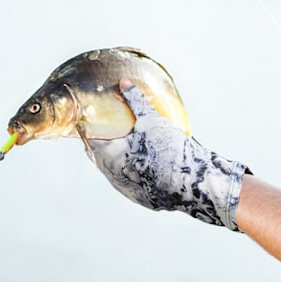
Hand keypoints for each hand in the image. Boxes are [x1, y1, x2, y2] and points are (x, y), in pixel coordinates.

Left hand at [88, 81, 249, 230]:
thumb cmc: (167, 149)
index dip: (92, 126)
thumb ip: (135, 101)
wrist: (191, 181)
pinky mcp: (141, 198)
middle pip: (102, 155)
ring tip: (134, 143)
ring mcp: (126, 190)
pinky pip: (132, 181)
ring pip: (116, 170)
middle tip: (118, 127)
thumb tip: (124, 83)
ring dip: (121, 158)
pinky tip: (148, 160)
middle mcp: (112, 176)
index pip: (89, 139)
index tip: (97, 118)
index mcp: (108, 156)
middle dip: (108, 141)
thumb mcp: (151, 120)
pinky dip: (135, 169)